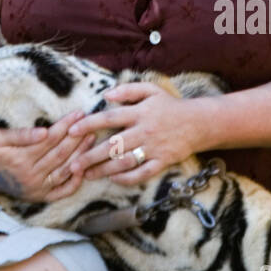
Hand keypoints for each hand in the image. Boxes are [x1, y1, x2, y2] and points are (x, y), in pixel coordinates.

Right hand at [0, 109, 94, 202]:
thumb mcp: (1, 137)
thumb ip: (21, 135)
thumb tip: (44, 132)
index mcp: (21, 159)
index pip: (51, 139)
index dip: (66, 125)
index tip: (78, 113)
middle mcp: (31, 176)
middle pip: (60, 153)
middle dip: (77, 137)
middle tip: (91, 123)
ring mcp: (37, 188)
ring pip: (65, 169)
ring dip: (81, 154)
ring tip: (92, 138)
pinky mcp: (41, 197)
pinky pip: (62, 191)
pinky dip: (75, 182)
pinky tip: (85, 169)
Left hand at [66, 82, 205, 185]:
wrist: (199, 123)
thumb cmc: (171, 106)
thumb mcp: (151, 90)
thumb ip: (128, 90)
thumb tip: (107, 95)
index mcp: (140, 112)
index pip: (109, 118)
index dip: (89, 125)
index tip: (71, 131)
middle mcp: (145, 130)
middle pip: (113, 145)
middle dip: (91, 156)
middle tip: (73, 164)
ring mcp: (154, 148)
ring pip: (125, 162)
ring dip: (104, 170)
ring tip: (87, 175)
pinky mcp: (163, 161)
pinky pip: (143, 173)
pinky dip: (128, 179)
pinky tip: (114, 180)